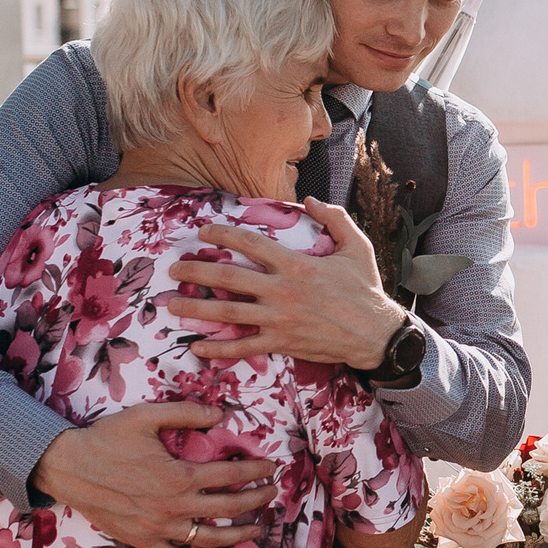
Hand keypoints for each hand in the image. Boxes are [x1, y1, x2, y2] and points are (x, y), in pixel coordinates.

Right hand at [30, 403, 271, 547]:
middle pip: (229, 507)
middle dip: (257, 499)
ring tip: (258, 527)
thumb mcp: (147, 416)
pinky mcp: (144, 542)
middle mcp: (174, 507)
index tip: (271, 467)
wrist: (68, 467)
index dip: (256, 471)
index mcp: (179, 475)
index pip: (231, 475)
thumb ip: (187, 412)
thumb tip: (221, 414)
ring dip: (240, 533)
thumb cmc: (107, 439)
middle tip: (272, 492)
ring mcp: (160, 529)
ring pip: (211, 538)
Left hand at [166, 197, 402, 368]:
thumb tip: (310, 199)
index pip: (251, 244)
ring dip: (196, 307)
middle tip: (174, 268)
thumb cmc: (365, 289)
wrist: (375, 334)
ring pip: (228, 312)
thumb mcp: (357, 247)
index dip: (223, 233)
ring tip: (172, 304)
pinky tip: (197, 346)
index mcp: (297, 265)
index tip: (202, 231)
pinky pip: (243, 347)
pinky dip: (218, 348)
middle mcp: (282, 291)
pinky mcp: (281, 343)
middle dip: (197, 271)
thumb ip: (335, 219)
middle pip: (229, 277)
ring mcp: (279, 320)